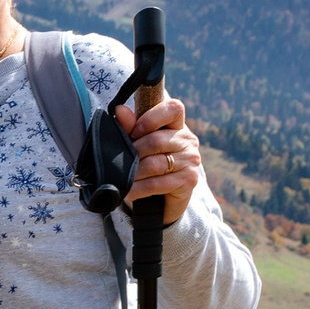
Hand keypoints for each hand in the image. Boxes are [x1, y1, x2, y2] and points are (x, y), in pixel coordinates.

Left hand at [115, 95, 200, 225]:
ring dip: (132, 173)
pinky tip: (128, 191)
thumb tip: (119, 110)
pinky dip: (137, 189)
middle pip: (155, 141)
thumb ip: (130, 127)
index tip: (134, 132)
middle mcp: (187, 140)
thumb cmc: (148, 164)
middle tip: (118, 162)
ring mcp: (190, 160)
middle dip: (133, 153)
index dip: (151, 118)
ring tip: (121, 178)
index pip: (173, 109)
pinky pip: (156, 183)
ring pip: (154, 164)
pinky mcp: (189, 180)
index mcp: (177, 125)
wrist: (163, 200)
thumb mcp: (138, 144)